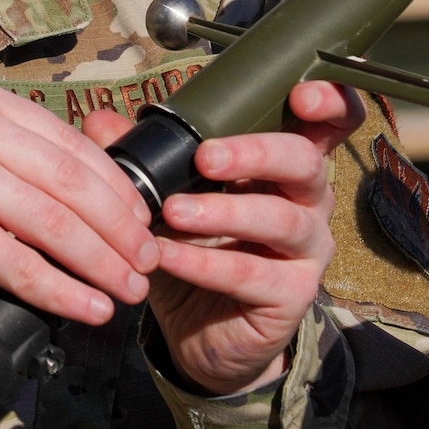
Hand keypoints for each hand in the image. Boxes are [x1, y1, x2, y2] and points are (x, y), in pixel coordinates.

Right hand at [0, 71, 157, 328]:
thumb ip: (15, 154)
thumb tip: (105, 183)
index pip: (66, 139)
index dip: (114, 182)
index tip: (142, 216)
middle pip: (69, 179)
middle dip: (120, 225)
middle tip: (147, 257)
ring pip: (57, 223)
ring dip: (104, 262)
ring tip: (129, 288)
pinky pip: (28, 266)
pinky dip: (67, 292)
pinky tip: (90, 306)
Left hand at [86, 81, 362, 395]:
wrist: (201, 331)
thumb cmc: (196, 248)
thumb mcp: (167, 196)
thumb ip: (140, 157)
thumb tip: (100, 119)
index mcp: (285, 163)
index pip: (328, 122)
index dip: (327, 101)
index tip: (299, 96)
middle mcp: (309, 200)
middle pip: (305, 162)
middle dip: (256, 153)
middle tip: (205, 157)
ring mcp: (307, 249)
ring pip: (281, 220)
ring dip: (223, 212)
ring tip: (173, 211)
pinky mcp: (293, 294)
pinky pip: (251, 273)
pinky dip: (204, 263)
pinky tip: (166, 256)